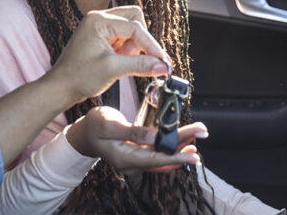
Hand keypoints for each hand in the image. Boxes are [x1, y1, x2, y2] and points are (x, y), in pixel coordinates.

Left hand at [49, 6, 171, 101]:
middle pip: (135, 19)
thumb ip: (140, 65)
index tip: (163, 62)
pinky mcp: (101, 37)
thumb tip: (163, 66)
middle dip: (143, 40)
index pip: (135, 27)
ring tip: (125, 62)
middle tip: (144, 59)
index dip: (151, 45)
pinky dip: (128, 49)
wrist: (60, 88)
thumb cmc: (79, 77)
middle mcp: (99, 18)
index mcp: (98, 20)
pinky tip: (121, 62)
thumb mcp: (112, 69)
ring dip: (135, 45)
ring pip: (131, 27)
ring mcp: (99, 26)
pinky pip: (123, 37)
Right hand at [65, 107, 206, 174]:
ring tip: (197, 133)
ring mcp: (135, 160)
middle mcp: (132, 164)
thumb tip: (154, 137)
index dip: (176, 157)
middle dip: (184, 145)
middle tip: (202, 131)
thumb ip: (132, 131)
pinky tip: (183, 141)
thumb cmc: (93, 126)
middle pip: (163, 157)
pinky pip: (158, 153)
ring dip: (181, 144)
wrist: (83, 134)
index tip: (194, 154)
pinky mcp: (137, 154)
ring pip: (163, 155)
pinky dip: (171, 146)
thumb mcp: (109, 124)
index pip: (156, 159)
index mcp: (125, 158)